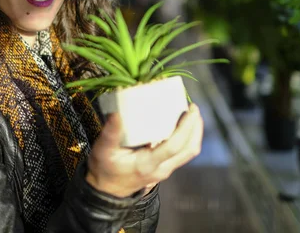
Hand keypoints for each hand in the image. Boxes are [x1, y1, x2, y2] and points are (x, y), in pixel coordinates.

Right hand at [85, 104, 203, 197]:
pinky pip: (183, 153)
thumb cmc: (105, 170)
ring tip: (191, 114)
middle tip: (193, 108)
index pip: (174, 146)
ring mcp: (165, 170)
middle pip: (189, 150)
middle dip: (196, 127)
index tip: (191, 110)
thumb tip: (117, 113)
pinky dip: (187, 138)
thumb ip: (110, 133)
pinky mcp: (165, 168)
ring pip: (189, 152)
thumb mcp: (103, 151)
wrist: (106, 192)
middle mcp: (161, 168)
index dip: (186, 127)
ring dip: (194, 133)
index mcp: (148, 163)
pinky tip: (182, 125)